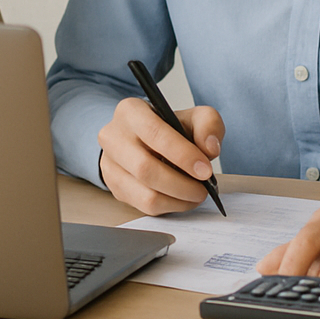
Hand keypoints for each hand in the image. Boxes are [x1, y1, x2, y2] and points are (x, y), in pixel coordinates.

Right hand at [98, 97, 224, 214]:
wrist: (148, 140)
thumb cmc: (170, 128)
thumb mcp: (194, 117)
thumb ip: (208, 124)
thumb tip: (209, 148)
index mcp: (130, 111)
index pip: (154, 133)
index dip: (182, 154)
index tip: (205, 170)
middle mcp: (113, 136)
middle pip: (145, 168)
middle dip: (181, 184)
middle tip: (203, 188)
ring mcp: (109, 164)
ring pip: (145, 193)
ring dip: (178, 199)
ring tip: (195, 194)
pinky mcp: (114, 187)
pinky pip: (144, 206)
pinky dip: (170, 206)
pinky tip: (182, 198)